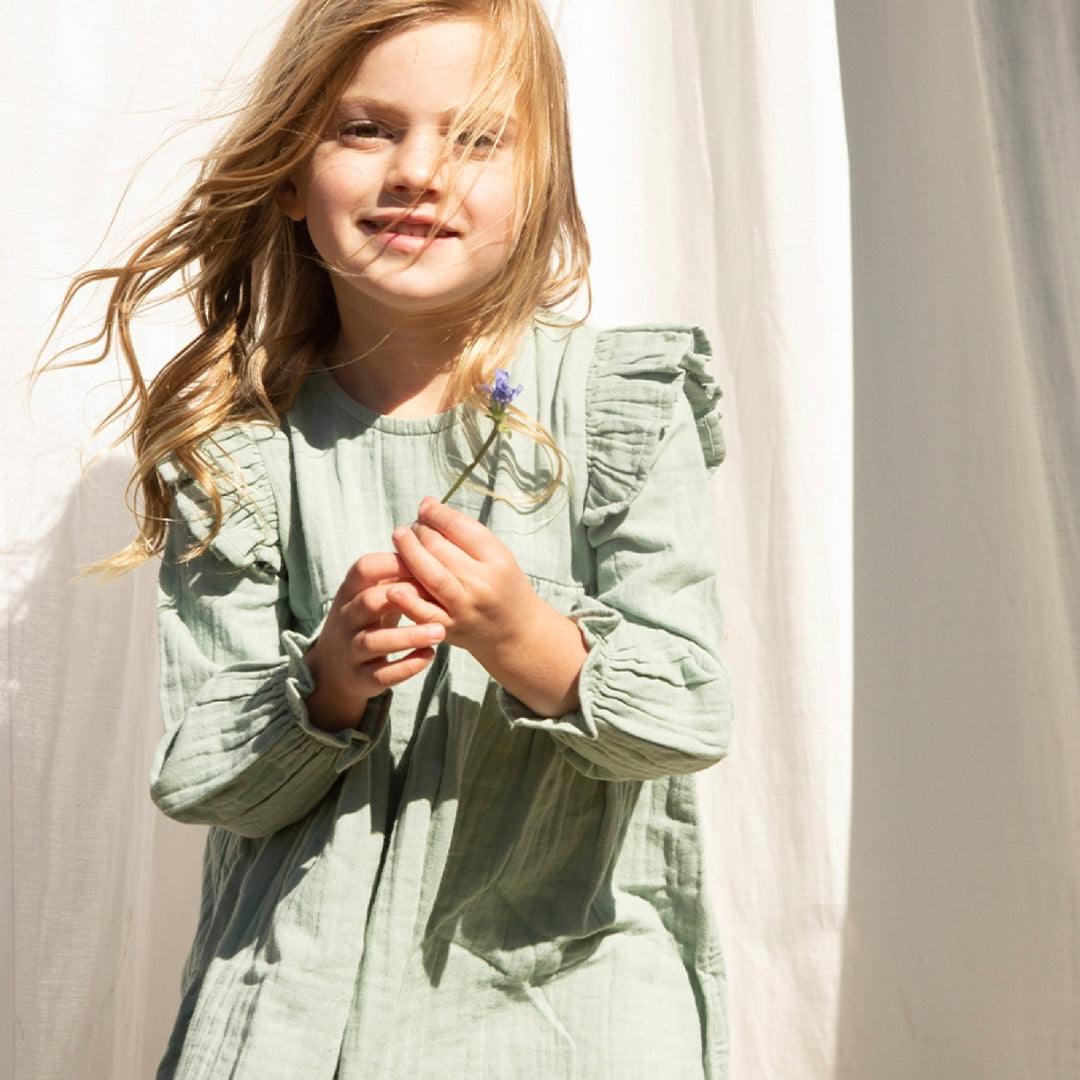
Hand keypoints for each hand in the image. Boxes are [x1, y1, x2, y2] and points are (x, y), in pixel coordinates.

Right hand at [304, 552, 444, 731]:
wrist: (332, 669)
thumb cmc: (364, 621)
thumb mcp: (368, 596)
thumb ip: (392, 579)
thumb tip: (431, 550)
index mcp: (348, 593)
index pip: (363, 569)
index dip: (393, 563)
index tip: (425, 563)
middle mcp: (345, 620)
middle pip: (368, 602)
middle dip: (403, 599)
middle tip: (438, 600)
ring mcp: (350, 650)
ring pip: (374, 641)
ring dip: (409, 636)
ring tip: (440, 632)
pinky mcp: (359, 679)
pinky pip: (381, 675)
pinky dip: (406, 666)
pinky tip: (429, 656)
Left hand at [388, 497, 587, 716]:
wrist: (516, 633)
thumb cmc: (504, 587)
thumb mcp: (498, 556)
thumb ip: (465, 533)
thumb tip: (427, 505)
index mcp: (497, 560)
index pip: (459, 527)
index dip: (436, 513)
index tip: (425, 507)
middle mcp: (481, 583)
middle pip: (440, 547)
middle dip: (420, 530)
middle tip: (413, 527)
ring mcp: (464, 607)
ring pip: (429, 574)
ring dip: (408, 551)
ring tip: (399, 536)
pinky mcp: (449, 628)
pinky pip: (423, 613)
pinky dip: (406, 600)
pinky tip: (392, 587)